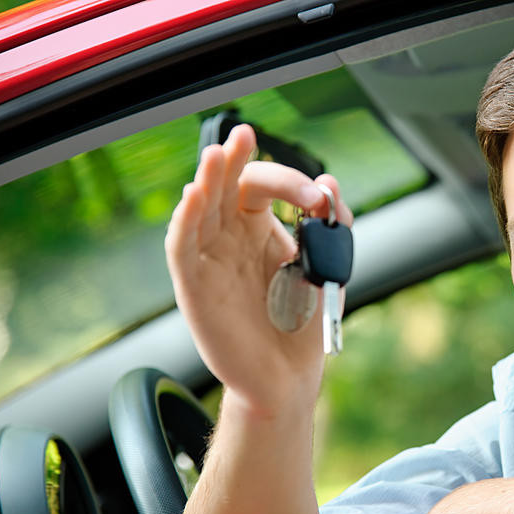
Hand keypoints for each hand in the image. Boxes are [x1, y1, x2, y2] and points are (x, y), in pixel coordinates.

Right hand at [166, 124, 352, 414]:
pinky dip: (186, 220)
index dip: (289, 183)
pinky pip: (182, 247)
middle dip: (236, 161)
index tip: (319, 200)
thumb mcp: (323, 267)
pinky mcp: (194, 287)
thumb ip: (329, 228)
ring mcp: (210, 260)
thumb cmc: (298, 321)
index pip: (263, 186)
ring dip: (208, 180)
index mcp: (259, 229)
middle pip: (225, 187)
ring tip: (218, 154)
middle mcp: (230, 238)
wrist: (287, 377)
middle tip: (245, 136)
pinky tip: (193, 196)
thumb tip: (330, 183)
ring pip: (201, 209)